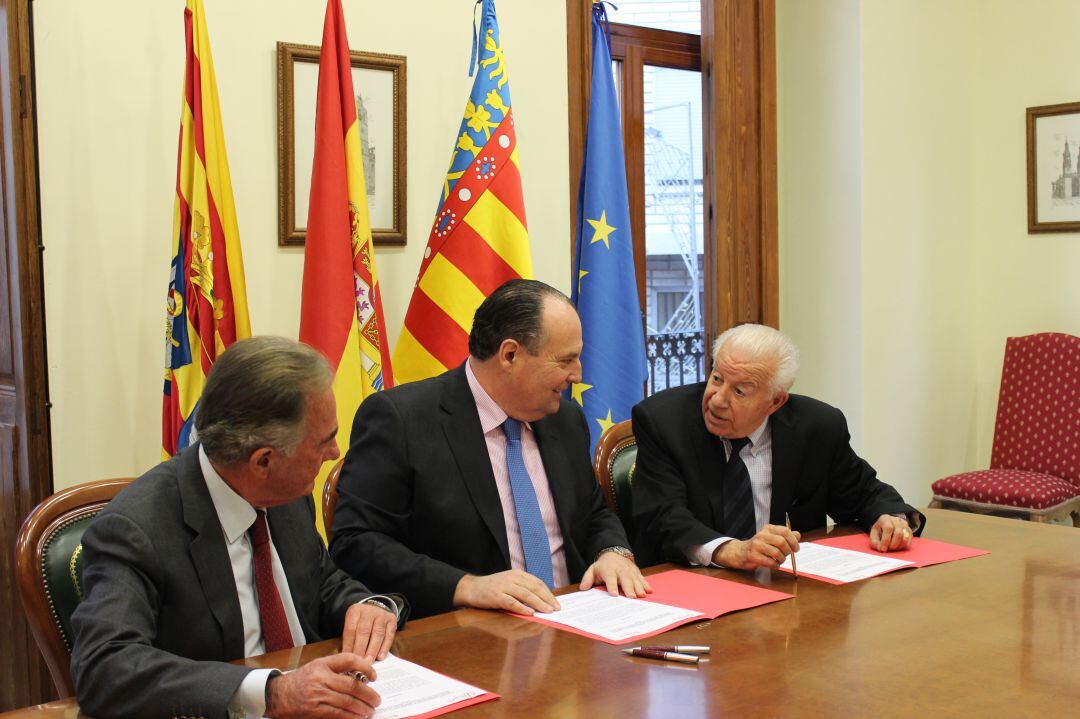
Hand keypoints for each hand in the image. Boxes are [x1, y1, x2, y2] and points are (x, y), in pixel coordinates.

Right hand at [265, 653, 379, 718]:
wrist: (279, 694)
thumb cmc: (302, 680)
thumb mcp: (318, 667)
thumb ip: (337, 668)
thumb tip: (361, 677)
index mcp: (323, 664)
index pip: (348, 660)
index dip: (365, 666)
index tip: (374, 676)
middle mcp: (321, 678)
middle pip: (351, 685)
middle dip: (368, 694)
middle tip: (376, 699)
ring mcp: (318, 694)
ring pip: (347, 701)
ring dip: (362, 708)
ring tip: (370, 710)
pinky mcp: (315, 710)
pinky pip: (337, 714)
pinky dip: (350, 716)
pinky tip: (358, 717)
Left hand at [341, 601, 396, 661]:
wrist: (376, 608)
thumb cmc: (361, 622)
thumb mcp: (352, 624)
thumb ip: (350, 639)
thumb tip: (348, 657)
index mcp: (355, 611)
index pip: (350, 629)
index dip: (349, 645)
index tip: (349, 658)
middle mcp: (369, 611)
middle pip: (364, 631)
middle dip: (361, 649)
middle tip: (359, 662)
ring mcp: (382, 614)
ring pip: (377, 633)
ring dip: (373, 650)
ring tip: (369, 662)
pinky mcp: (392, 620)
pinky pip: (389, 635)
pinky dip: (385, 647)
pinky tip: (380, 657)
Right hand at [452, 570, 559, 614]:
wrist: (471, 588)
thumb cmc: (492, 588)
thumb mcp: (509, 583)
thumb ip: (522, 589)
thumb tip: (541, 601)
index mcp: (517, 574)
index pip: (537, 582)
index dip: (548, 593)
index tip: (556, 602)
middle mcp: (512, 578)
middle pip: (534, 588)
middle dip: (547, 599)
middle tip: (556, 609)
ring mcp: (504, 586)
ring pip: (526, 595)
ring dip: (539, 603)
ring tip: (548, 611)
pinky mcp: (496, 596)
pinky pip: (512, 602)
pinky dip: (522, 607)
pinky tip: (530, 613)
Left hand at [580, 551, 650, 597]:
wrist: (613, 553)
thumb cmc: (602, 566)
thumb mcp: (592, 570)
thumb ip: (587, 578)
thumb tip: (583, 588)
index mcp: (608, 569)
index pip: (610, 578)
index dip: (612, 586)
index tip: (614, 594)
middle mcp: (620, 569)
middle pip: (625, 579)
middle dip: (629, 588)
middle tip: (632, 598)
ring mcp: (629, 570)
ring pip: (635, 578)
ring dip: (639, 587)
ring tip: (641, 596)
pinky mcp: (636, 571)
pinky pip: (641, 578)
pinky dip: (645, 584)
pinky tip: (649, 591)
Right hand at [713, 524, 799, 570]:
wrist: (740, 552)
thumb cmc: (760, 546)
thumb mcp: (772, 538)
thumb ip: (785, 536)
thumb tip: (798, 535)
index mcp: (768, 528)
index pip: (785, 531)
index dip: (793, 541)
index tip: (796, 548)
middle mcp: (762, 535)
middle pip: (781, 542)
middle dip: (788, 551)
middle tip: (787, 555)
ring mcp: (756, 545)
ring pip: (776, 553)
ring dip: (782, 559)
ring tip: (780, 560)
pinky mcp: (753, 555)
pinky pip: (770, 562)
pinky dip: (775, 565)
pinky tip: (774, 565)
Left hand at [870, 514, 912, 551]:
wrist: (887, 525)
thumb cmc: (879, 530)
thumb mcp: (873, 534)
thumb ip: (875, 542)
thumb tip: (881, 549)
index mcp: (885, 519)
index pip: (888, 528)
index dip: (886, 540)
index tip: (883, 549)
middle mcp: (896, 520)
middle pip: (899, 533)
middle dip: (893, 544)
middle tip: (888, 549)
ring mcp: (904, 525)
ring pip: (905, 538)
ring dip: (898, 546)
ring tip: (892, 547)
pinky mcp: (909, 531)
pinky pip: (909, 541)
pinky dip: (903, 546)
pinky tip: (897, 546)